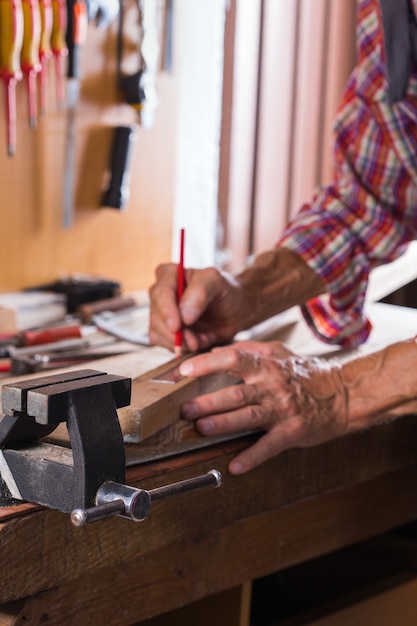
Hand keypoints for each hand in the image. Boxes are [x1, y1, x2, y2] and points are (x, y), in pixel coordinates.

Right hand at [148, 263, 250, 351]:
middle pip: (157, 316)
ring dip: (181, 342)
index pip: (160, 293)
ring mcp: (161, 313)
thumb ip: (200, 293)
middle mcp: (161, 293)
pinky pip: (165, 344)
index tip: (178, 326)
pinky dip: (183, 347)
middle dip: (176, 333)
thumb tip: (184, 315)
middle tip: (195, 340)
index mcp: (169, 274)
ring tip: (202, 338)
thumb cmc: (226, 291)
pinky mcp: (165, 331)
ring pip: (158, 333)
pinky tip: (200, 340)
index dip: (166, 311)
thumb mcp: (217, 283)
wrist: (235, 311)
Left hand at [179, 341, 347, 473]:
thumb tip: (218, 350)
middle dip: (208, 402)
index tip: (184, 371)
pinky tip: (235, 466)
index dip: (207, 364)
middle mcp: (272, 386)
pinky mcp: (293, 431)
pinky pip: (270, 446)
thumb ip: (249, 349)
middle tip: (185, 409)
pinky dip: (252, 457)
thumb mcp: (279, 352)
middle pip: (236, 393)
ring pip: (248, 416)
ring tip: (202, 429)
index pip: (233, 359)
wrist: (344, 393)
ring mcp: (282, 409)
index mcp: (267, 365)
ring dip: (223, 424)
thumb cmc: (307, 373)